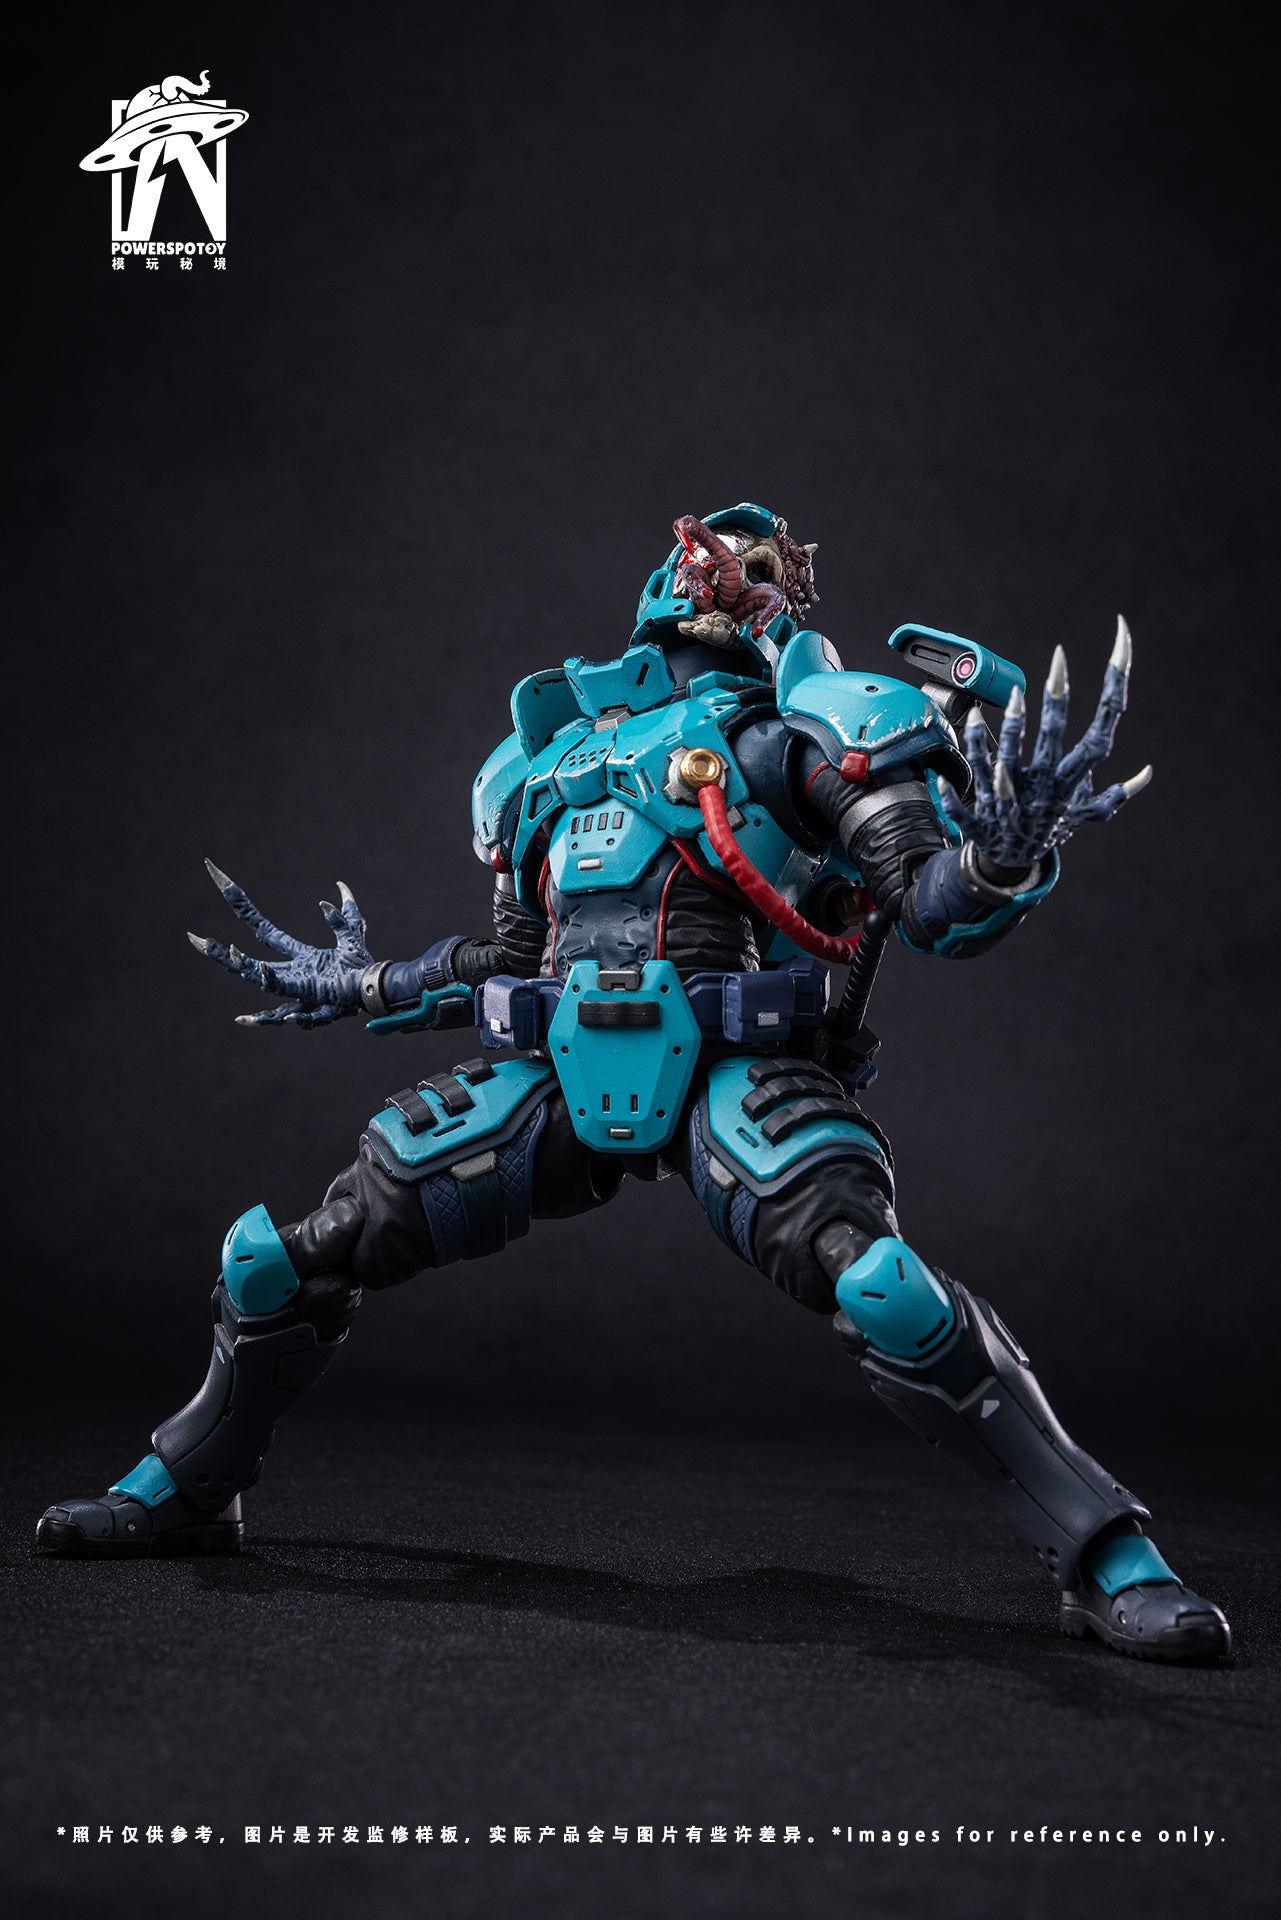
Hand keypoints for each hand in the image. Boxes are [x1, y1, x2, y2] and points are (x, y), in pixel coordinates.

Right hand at [188, 859, 373, 1026]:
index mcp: (295, 954)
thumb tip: (338, 886)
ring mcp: (293, 984)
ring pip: (254, 977)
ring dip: (233, 963)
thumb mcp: (352, 932)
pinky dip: (265, 983)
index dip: (240, 905)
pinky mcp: (303, 994)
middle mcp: (288, 971)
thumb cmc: (361, 967)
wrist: (374, 987)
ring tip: (210, 949)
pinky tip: (250, 980)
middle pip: (245, 959)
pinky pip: (279, 992)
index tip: (217, 882)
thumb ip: (343, 913)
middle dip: (219, 952)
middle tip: (192, 938)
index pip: (260, 928)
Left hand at [938, 617, 1151, 878]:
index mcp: (1072, 781)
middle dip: (1058, 700)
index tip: (1121, 643)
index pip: (1102, 729)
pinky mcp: (982, 811)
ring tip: (1015, 694)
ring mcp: (1012, 799)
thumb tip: (1148, 774)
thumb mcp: (1085, 814)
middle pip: (1053, 739)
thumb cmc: (1050, 830)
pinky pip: (972, 784)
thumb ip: (1114, 794)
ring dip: (1011, 727)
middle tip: (1060, 659)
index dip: (1114, 685)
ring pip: (1009, 758)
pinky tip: (971, 718)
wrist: (1010, 864)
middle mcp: (1044, 787)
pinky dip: (969, 758)